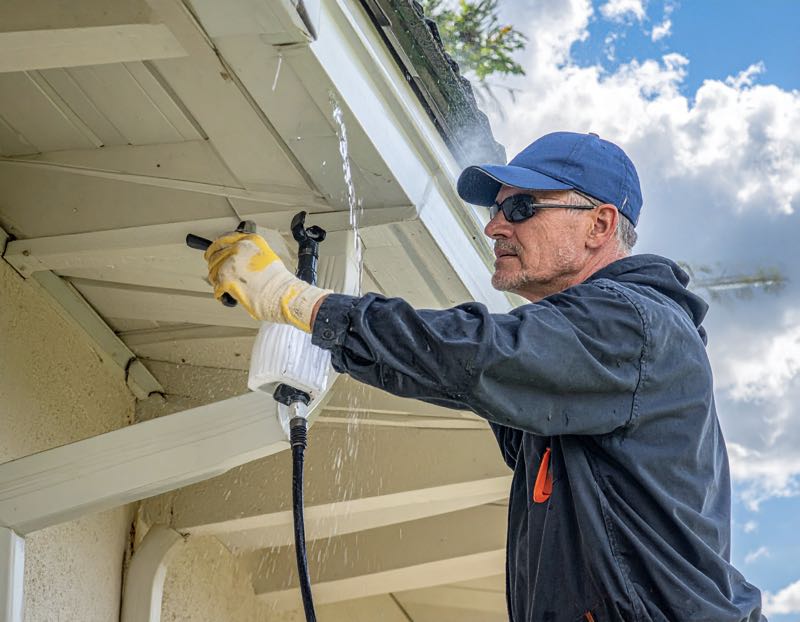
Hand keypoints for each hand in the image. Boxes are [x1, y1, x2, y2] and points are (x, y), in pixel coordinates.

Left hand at [204, 231, 330, 331]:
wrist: (282, 295)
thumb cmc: (279, 282)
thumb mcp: (266, 257)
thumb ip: (250, 254)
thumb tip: (239, 260)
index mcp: (250, 241)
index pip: (224, 240)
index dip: (216, 248)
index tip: (213, 253)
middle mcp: (239, 248)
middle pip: (215, 255)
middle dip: (215, 266)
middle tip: (217, 274)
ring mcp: (231, 263)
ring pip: (213, 271)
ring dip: (217, 281)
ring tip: (225, 288)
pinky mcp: (226, 279)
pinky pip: (216, 286)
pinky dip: (220, 293)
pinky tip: (227, 296)